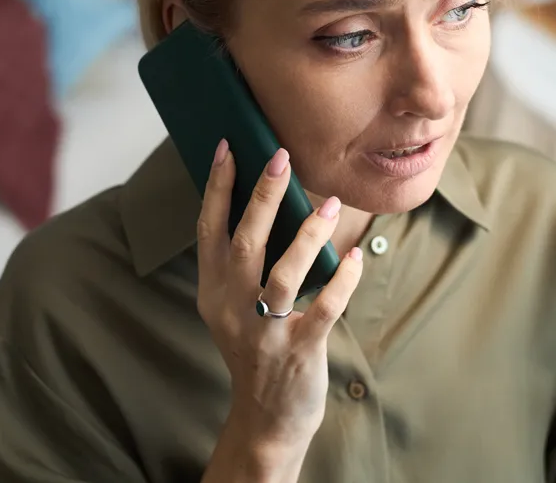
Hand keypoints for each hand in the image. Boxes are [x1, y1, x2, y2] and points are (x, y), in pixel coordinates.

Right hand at [198, 141, 362, 474]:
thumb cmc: (252, 345)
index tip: (228, 147)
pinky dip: (341, 282)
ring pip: (284, 272)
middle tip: (281, 156)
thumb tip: (265, 199)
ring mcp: (263, 331)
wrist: (266, 417)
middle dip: (263, 195)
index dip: (217, 187)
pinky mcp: (298, 351)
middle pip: (245, 242)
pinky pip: (323, 309)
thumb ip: (239, 262)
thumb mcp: (230, 305)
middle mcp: (231, 306)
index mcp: (211, 289)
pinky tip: (356, 256)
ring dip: (308, 233)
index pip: (208, 228)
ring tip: (331, 203)